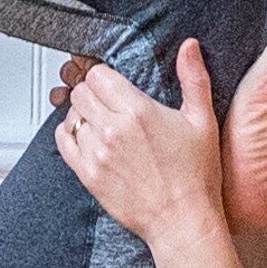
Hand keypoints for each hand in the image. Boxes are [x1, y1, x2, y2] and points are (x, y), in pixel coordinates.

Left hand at [54, 40, 225, 246]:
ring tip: (99, 121)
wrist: (182, 221)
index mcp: (137, 111)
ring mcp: (97, 153)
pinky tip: (86, 138)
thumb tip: (189, 46)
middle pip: (81, 92)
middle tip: (106, 101)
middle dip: (92, 92)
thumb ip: (193, 78)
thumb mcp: (202, 120)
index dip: (104, 75)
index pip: (98, 75)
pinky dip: (70, 134)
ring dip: (82, 114)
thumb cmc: (196, 175)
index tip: (112, 82)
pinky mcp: (88, 175)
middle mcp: (112, 129)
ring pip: (71, 115)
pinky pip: (63, 142)